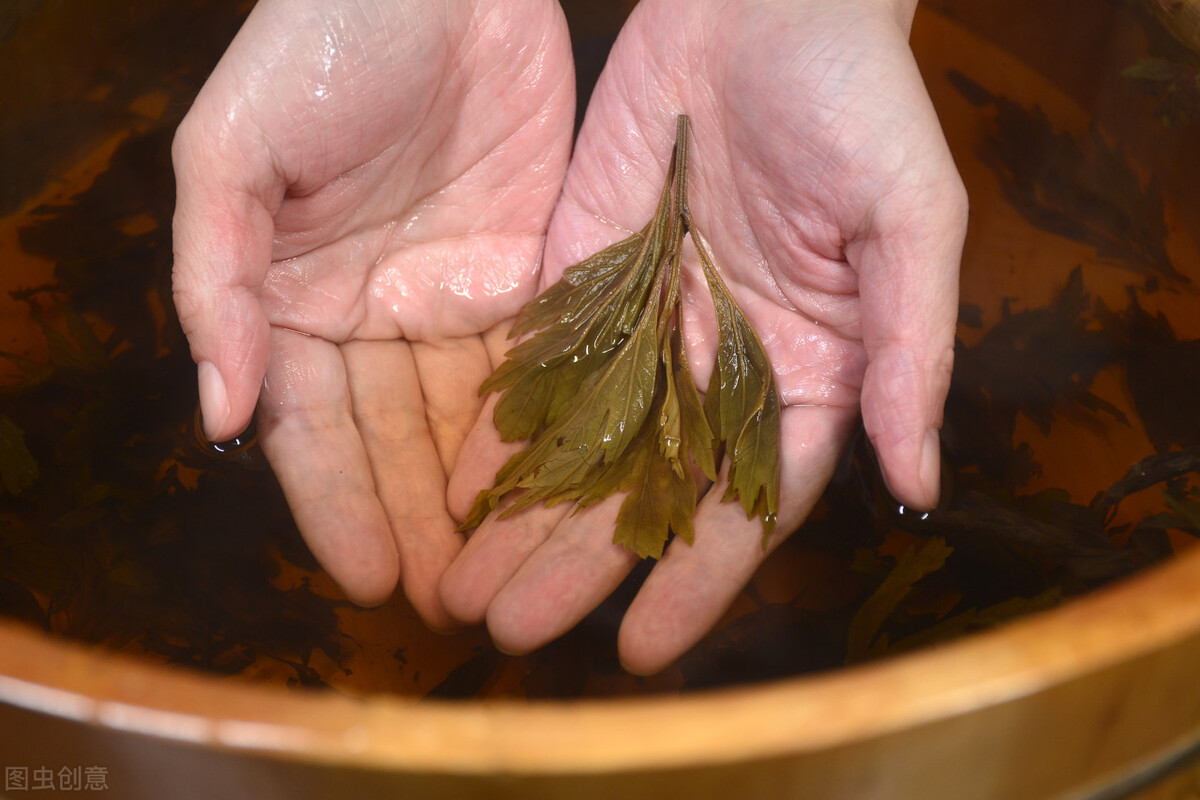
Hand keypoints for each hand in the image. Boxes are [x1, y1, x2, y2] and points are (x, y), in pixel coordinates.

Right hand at [171, 0, 573, 625]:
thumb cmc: (320, 41)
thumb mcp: (232, 152)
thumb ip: (214, 281)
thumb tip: (218, 414)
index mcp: (293, 298)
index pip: (312, 427)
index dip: (336, 504)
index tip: (366, 579)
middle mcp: (374, 313)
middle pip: (395, 440)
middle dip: (416, 523)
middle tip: (449, 606)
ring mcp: (456, 296)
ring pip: (467, 420)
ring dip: (479, 501)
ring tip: (502, 577)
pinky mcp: (532, 270)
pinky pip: (536, 365)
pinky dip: (539, 432)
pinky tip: (555, 493)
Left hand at [440, 0, 966, 670]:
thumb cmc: (862, 100)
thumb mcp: (911, 224)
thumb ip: (910, 356)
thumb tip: (921, 484)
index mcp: (806, 373)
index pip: (747, 504)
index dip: (698, 581)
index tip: (641, 648)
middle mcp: (717, 365)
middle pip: (643, 489)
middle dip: (579, 564)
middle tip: (510, 633)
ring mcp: (646, 322)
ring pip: (580, 443)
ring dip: (526, 516)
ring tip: (465, 586)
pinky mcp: (583, 271)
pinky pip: (538, 360)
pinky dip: (498, 421)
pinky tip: (455, 478)